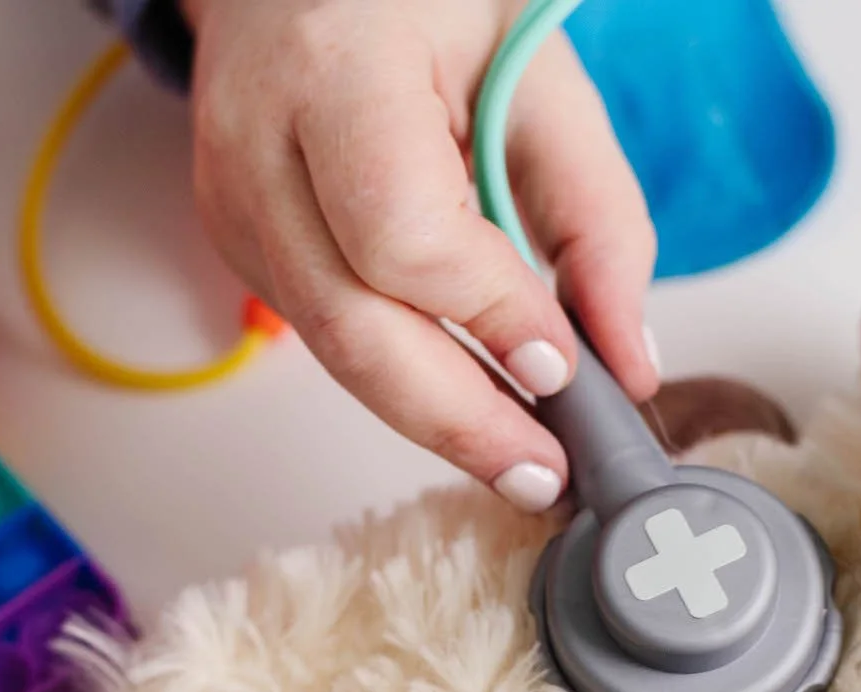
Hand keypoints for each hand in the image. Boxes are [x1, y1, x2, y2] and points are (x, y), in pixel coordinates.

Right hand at [181, 0, 659, 511]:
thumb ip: (595, 215)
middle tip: (544, 475)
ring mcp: (234, 202)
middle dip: (459, 419)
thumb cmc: (418, 0)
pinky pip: (325, 335)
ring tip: (523, 460)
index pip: (404, 235)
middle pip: (353, 327)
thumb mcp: (538, 72)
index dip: (487, 314)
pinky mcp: (238, 243)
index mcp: (340, 70)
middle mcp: (260, 144)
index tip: (563, 366)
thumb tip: (627, 363)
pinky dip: (401, 376)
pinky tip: (466, 399)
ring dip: (434, 417)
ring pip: (335, 350)